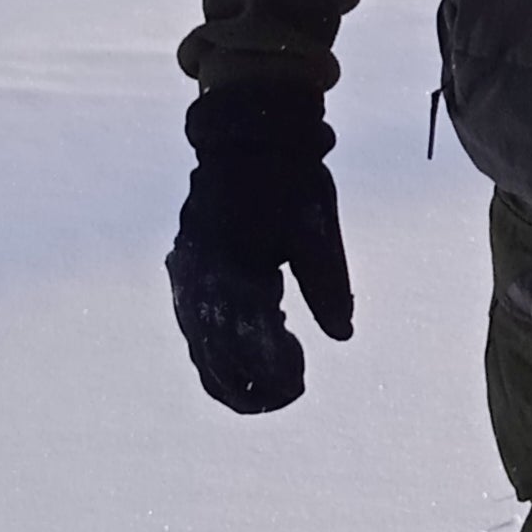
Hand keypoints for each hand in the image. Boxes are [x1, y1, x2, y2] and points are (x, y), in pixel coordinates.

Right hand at [168, 85, 354, 413]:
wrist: (247, 139)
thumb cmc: (289, 180)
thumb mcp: (315, 226)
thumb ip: (328, 282)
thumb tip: (343, 334)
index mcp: (233, 264)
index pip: (248, 337)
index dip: (273, 368)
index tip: (300, 381)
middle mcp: (201, 275)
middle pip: (217, 355)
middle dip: (253, 384)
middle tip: (291, 392)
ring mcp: (188, 276)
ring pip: (201, 348)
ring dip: (233, 376)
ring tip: (274, 389)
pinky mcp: (187, 274)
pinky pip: (196, 328)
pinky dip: (219, 353)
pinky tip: (251, 362)